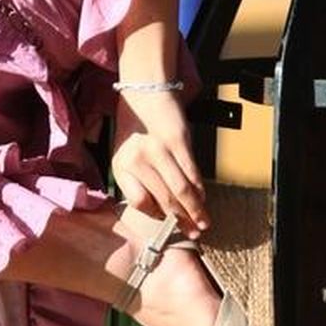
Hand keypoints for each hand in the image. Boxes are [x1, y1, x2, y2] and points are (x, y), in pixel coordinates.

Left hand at [112, 89, 207, 234]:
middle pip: (164, 199)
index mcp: (122, 165)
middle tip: (193, 231)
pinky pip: (192, 172)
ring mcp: (160, 150)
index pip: (140, 202)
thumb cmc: (133, 127)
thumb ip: (136, 180)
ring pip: (181, 189)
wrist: (144, 93)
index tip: (164, 219)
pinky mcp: (179, 141)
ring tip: (203, 222)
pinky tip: (203, 198)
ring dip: (195, 209)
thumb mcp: (124, 154)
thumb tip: (159, 208)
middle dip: (181, 219)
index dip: (155, 214)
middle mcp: (139, 159)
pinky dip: (199, 189)